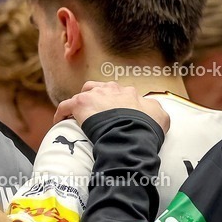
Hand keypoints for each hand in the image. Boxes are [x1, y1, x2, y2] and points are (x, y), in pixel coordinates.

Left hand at [54, 81, 169, 132]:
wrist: (131, 133)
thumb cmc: (146, 128)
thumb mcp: (161, 116)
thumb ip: (155, 109)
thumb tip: (151, 108)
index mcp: (130, 93)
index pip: (122, 93)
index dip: (119, 104)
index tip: (118, 115)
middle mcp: (112, 89)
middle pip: (103, 89)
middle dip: (100, 98)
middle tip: (100, 113)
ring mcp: (95, 95)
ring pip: (84, 93)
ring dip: (83, 101)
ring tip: (81, 114)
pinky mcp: (80, 104)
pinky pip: (66, 106)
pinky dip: (62, 113)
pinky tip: (60, 122)